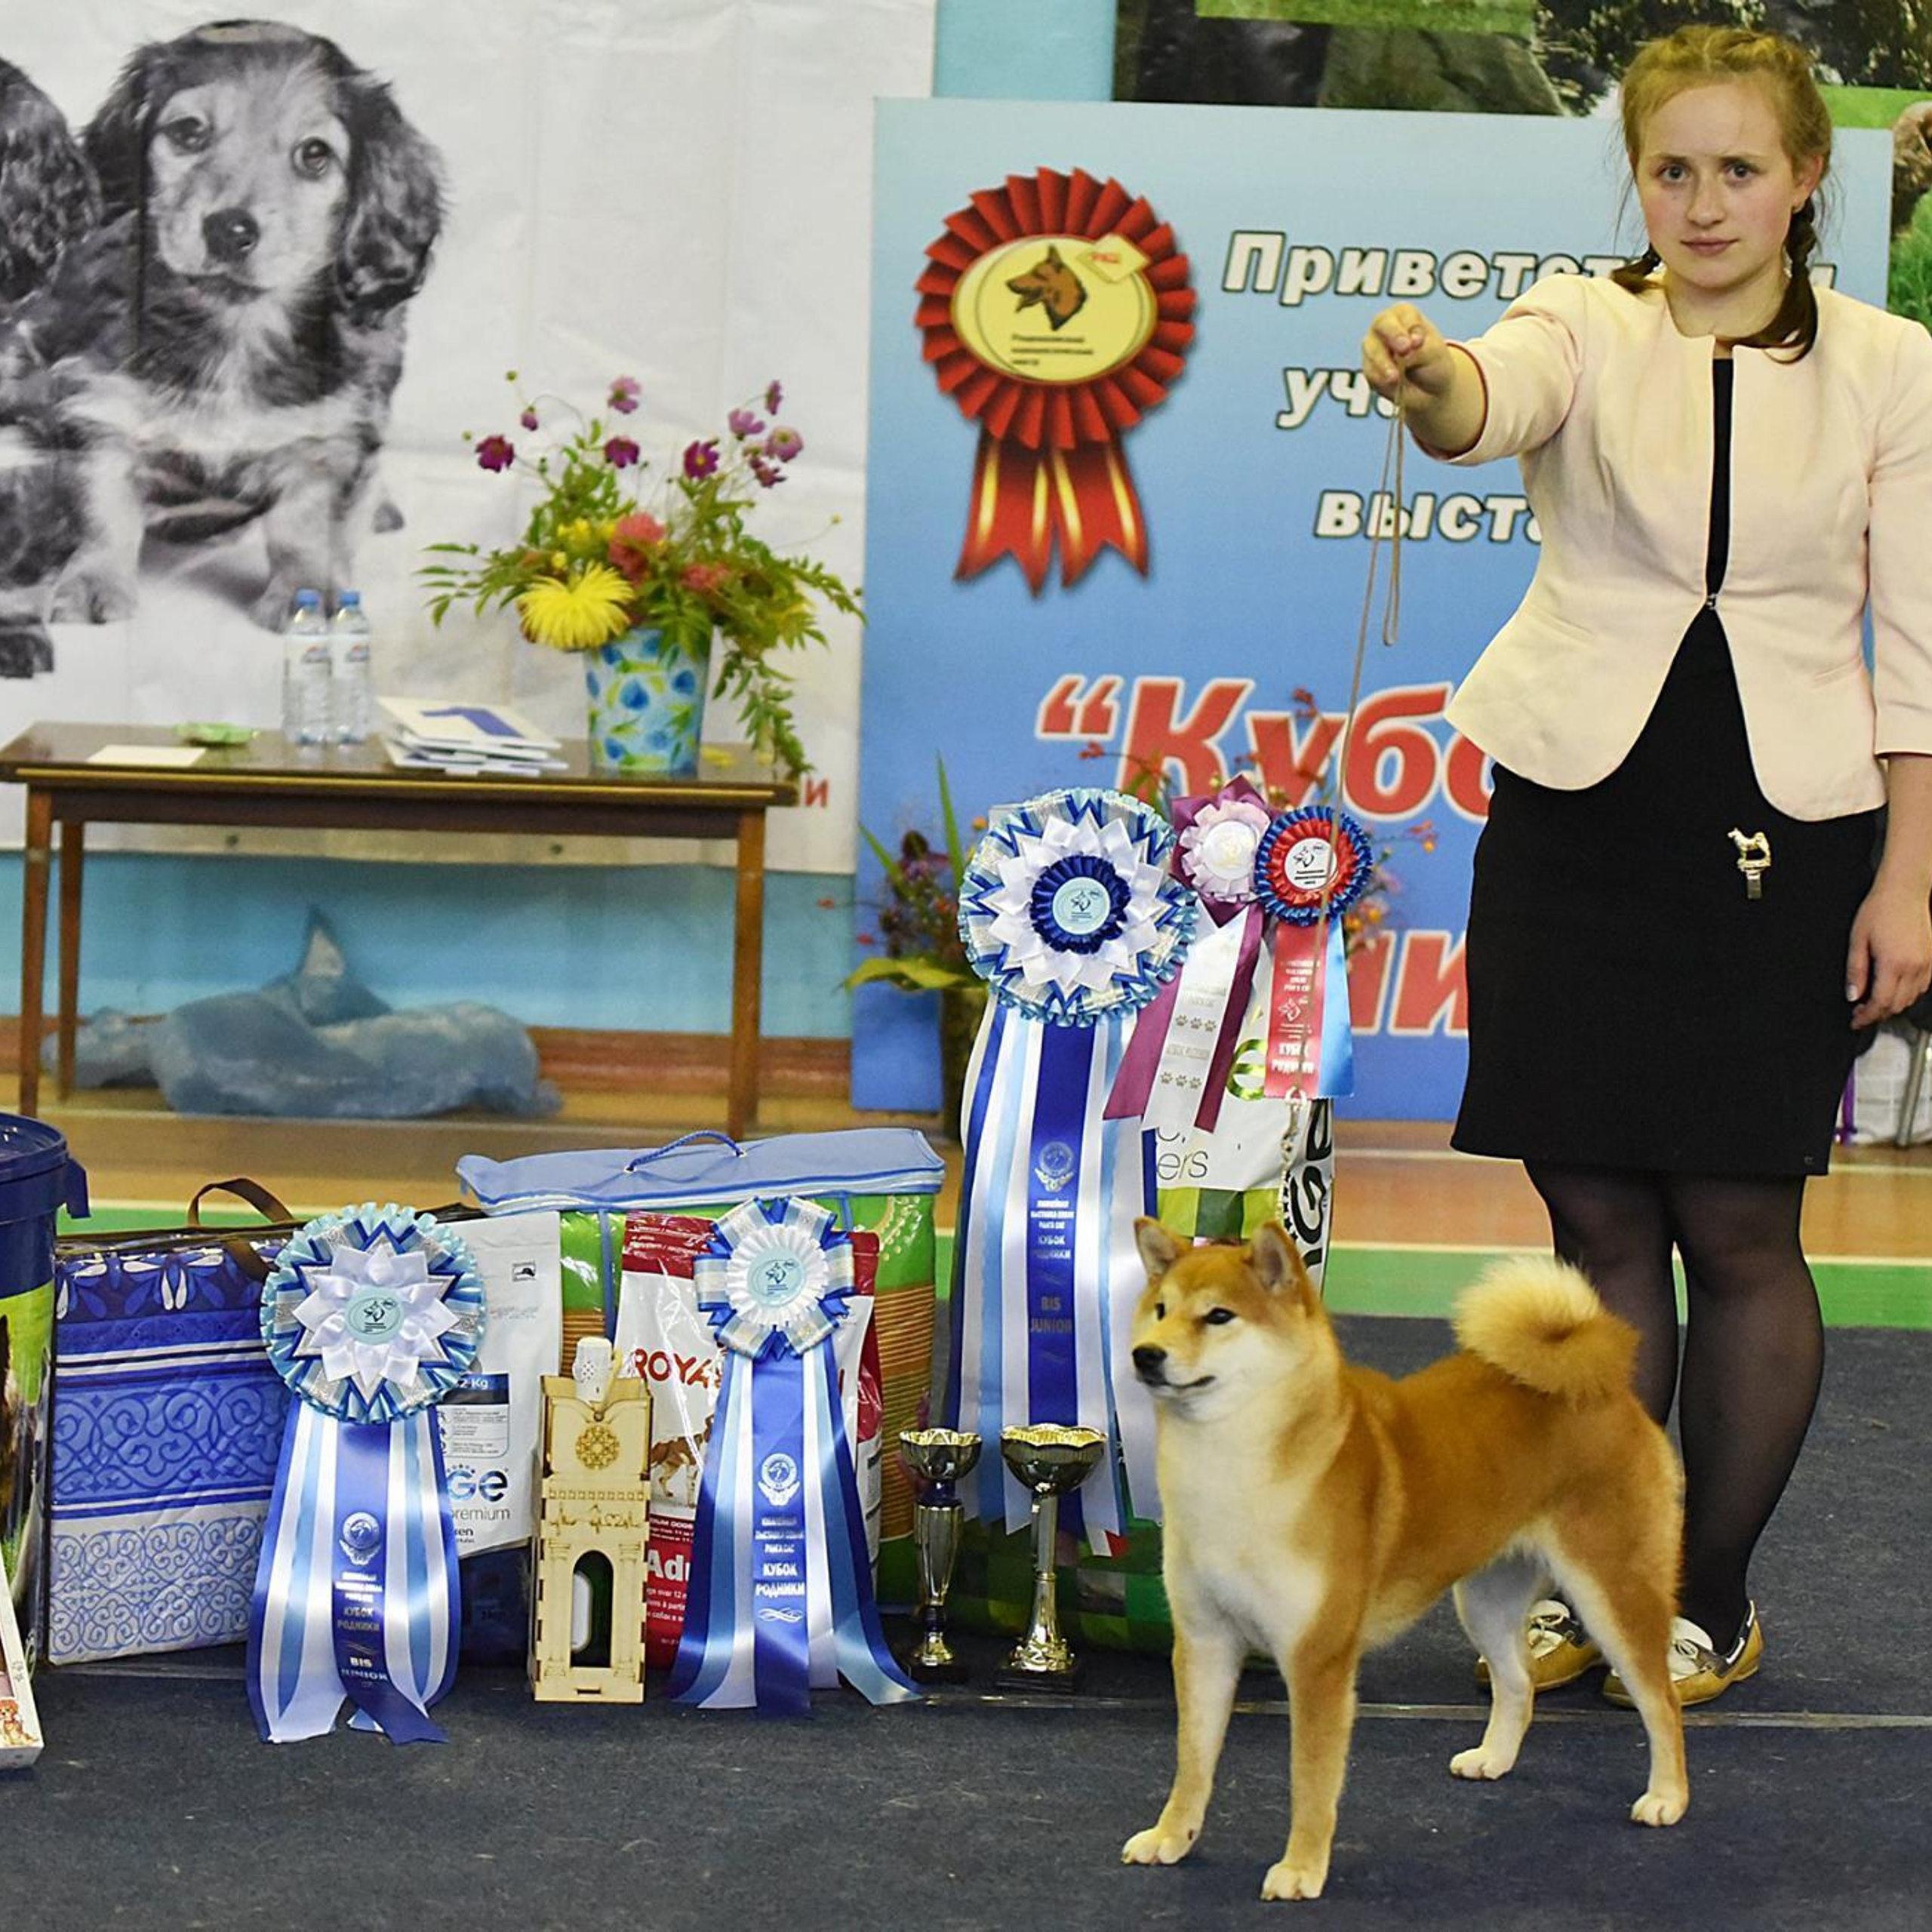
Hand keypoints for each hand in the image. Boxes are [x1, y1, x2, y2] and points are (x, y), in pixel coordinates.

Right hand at [1362, 304, 1458, 401]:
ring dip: (1384, 364)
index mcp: (1405, 315)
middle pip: (1382, 325)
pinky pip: (1371, 373)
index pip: (1404, 314)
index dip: (1411, 326)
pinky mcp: (1369, 369)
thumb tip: (1404, 353)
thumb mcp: (1434, 353)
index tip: (1419, 341)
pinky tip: (1393, 386)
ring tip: (1395, 378)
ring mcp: (1374, 348)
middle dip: (1394, 337)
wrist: (1429, 391)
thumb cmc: (1433, 364)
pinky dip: (1382, 380)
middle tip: (1405, 349)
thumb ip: (1420, 349)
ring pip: (1373, 350)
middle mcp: (1386, 327)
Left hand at [1846, 880, 1931, 1026]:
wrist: (1905, 891)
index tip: (1856, 1020)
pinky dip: (1907, 994)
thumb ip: (1855, 971)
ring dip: (1893, 1005)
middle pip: (1897, 1005)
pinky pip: (1922, 987)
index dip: (1866, 1017)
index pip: (1881, 1003)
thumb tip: (1853, 995)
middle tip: (1861, 1012)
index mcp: (1893, 964)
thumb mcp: (1857, 940)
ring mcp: (1927, 964)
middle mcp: (1915, 967)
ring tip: (1874, 1001)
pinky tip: (1894, 988)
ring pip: (1911, 999)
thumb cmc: (1880, 910)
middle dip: (1878, 1014)